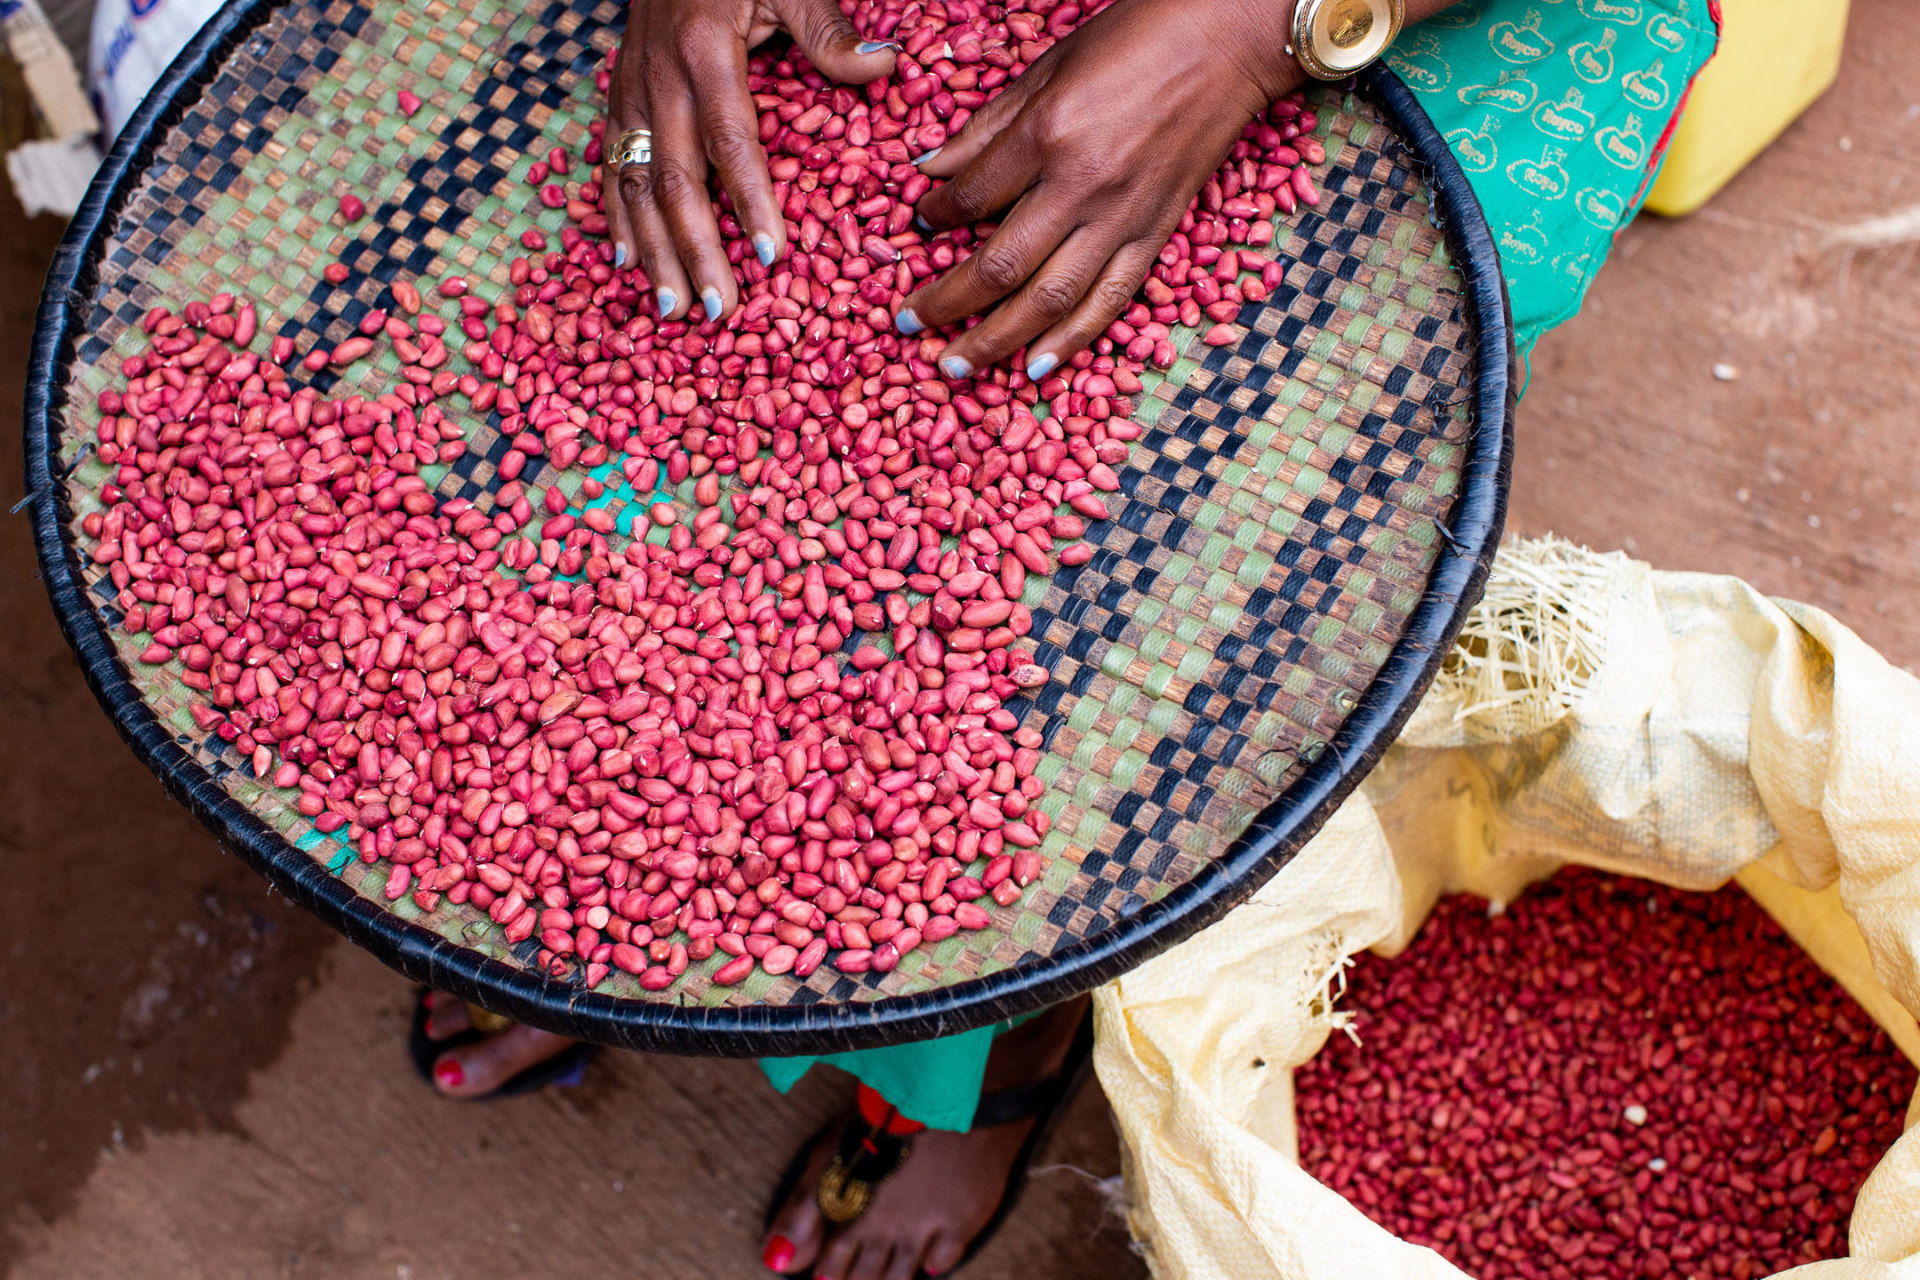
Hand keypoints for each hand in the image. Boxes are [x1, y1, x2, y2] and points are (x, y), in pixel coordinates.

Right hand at [605, 0, 897, 322]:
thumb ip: (828, 30)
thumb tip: (886, 68)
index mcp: (705, 53)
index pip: (729, 142)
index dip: (750, 202)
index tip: (772, 257)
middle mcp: (659, 81)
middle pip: (674, 181)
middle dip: (696, 252)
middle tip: (719, 311)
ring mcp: (630, 93)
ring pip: (633, 185)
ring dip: (653, 252)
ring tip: (674, 309)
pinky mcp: (615, 99)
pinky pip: (608, 166)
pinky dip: (615, 217)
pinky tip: (626, 262)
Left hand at [895, 0, 1300, 380]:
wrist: (1226, 40)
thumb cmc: (1134, 39)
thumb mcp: (1047, 67)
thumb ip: (987, 127)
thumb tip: (931, 168)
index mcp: (1047, 133)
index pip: (972, 197)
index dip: (936, 218)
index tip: (920, 226)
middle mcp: (1081, 185)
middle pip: (1000, 266)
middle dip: (947, 303)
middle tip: (908, 325)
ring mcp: (1122, 216)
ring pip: (1049, 298)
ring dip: (996, 339)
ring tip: (956, 367)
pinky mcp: (1156, 233)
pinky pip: (1108, 300)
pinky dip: (1071, 341)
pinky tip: (1036, 368)